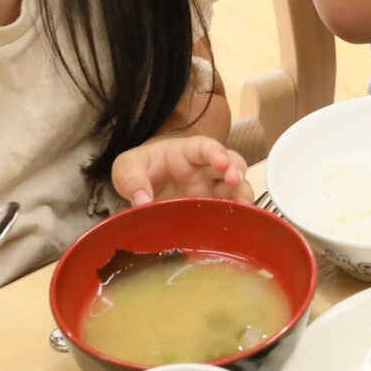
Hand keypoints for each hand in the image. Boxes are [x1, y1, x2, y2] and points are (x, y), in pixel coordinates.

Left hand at [111, 135, 249, 206]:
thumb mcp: (127, 167)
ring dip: (242, 193)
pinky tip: (239, 224)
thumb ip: (132, 179)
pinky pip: (229, 210)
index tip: (219, 161)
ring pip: (237, 186)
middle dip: (236, 170)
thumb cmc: (143, 168)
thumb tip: (141, 201)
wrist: (145, 184)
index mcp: (187, 151)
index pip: (205, 146)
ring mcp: (212, 189)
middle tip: (235, 180)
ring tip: (243, 205)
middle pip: (231, 163)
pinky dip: (237, 215)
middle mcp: (205, 168)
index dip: (215, 152)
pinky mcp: (212, 208)